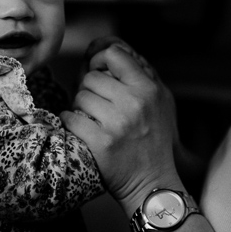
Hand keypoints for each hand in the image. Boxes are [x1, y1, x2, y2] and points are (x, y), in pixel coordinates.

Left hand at [61, 40, 180, 212]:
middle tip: (98, 105)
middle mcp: (134, 103)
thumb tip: (108, 50)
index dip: (100, 59)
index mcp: (148, 89)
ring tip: (94, 120)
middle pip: (91, 77)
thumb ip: (140, 75)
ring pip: (79, 97)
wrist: (153, 181)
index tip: (98, 72)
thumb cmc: (154, 139)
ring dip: (81, 108)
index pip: (114, 54)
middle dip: (90, 90)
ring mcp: (116, 123)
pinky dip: (72, 122)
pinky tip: (83, 129)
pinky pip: (70, 118)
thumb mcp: (160, 101)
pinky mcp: (100, 143)